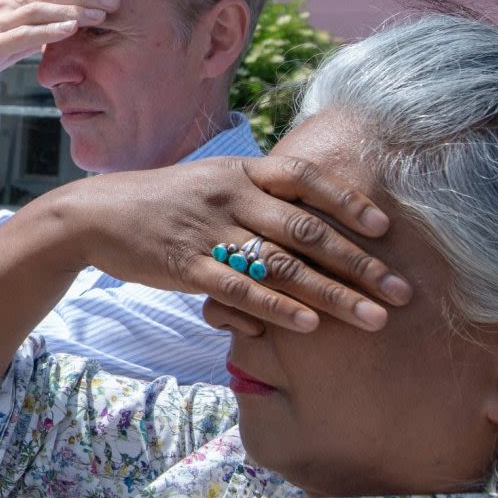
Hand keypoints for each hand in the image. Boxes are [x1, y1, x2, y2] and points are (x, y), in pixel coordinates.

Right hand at [0, 0, 116, 103]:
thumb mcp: (7, 45)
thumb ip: (30, 34)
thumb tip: (57, 30)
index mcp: (7, 5)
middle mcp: (3, 8)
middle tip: (115, 0)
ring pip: (40, 8)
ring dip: (74, 10)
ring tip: (101, 15)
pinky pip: (24, 34)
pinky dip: (50, 29)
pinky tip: (72, 29)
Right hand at [42, 156, 411, 334]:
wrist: (94, 214)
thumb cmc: (163, 203)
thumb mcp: (211, 183)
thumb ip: (257, 194)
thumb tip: (308, 210)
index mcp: (242, 172)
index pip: (306, 179)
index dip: (350, 202)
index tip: (387, 228)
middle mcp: (232, 197)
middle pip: (309, 231)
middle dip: (362, 263)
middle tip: (402, 291)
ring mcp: (209, 232)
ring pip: (284, 265)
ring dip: (335, 294)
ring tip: (374, 318)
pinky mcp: (187, 267)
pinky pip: (241, 289)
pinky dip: (279, 308)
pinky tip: (311, 325)